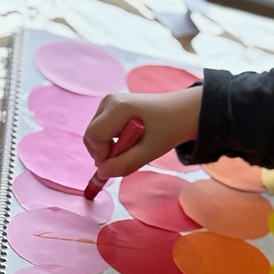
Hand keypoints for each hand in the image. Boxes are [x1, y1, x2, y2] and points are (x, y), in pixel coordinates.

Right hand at [83, 87, 201, 177]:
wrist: (182, 112)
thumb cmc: (168, 131)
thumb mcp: (148, 152)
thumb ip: (124, 165)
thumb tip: (101, 173)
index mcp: (118, 108)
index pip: (94, 136)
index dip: (102, 155)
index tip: (119, 163)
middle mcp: (109, 100)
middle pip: (91, 134)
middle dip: (104, 151)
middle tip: (127, 156)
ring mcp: (109, 100)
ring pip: (95, 132)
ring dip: (108, 146)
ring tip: (132, 147)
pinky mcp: (111, 104)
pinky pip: (102, 128)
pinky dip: (111, 139)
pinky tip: (129, 139)